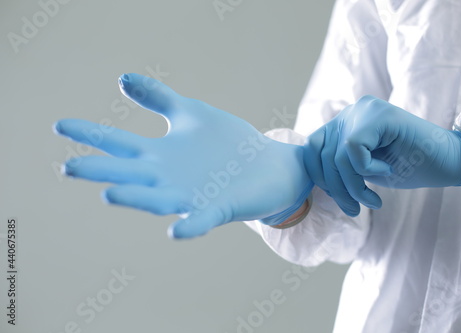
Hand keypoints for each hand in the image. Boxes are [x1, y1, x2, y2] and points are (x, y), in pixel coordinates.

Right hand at [54, 73, 312, 238]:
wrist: (269, 166)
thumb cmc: (227, 143)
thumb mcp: (191, 114)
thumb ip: (159, 99)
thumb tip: (122, 78)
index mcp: (161, 154)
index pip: (119, 143)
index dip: (91, 134)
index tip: (60, 125)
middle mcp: (170, 178)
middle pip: (129, 173)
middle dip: (100, 171)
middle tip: (68, 167)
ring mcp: (193, 195)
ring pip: (158, 199)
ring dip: (136, 199)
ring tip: (110, 194)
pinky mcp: (220, 207)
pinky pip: (202, 219)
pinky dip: (190, 225)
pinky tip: (176, 230)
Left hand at [304, 95, 460, 215]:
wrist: (449, 162)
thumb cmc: (408, 166)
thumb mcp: (364, 169)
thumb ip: (339, 165)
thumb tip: (312, 177)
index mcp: (346, 122)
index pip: (313, 147)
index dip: (318, 175)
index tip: (337, 196)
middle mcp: (352, 111)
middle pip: (322, 153)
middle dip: (335, 188)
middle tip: (354, 208)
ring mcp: (365, 110)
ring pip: (337, 154)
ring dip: (352, 186)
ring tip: (371, 200)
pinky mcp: (379, 115)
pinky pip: (353, 148)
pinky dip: (367, 168)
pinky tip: (386, 170)